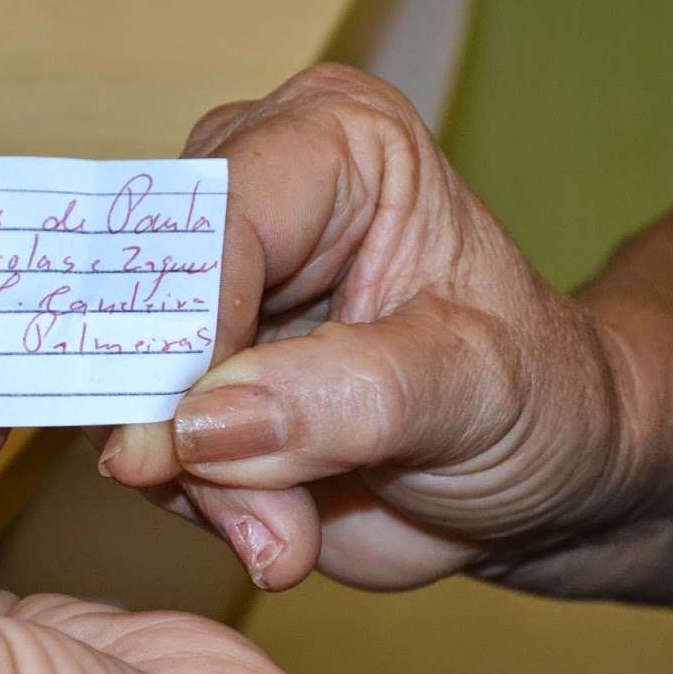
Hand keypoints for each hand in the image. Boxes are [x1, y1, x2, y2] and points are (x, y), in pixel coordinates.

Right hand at [100, 64, 626, 592]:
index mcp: (333, 142)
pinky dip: (195, 501)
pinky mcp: (189, 375)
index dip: (187, 324)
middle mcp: (254, 194)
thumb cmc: (541, 400)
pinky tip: (277, 525)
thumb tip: (196, 423)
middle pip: (143, 289)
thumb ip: (343, 399)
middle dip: (182, 415)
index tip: (184, 435)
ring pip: (126, 376)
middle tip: (263, 511)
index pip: (212, 214)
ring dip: (193, 478)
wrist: (546, 481)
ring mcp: (213, 290)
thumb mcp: (474, 390)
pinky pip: (138, 437)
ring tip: (288, 530)